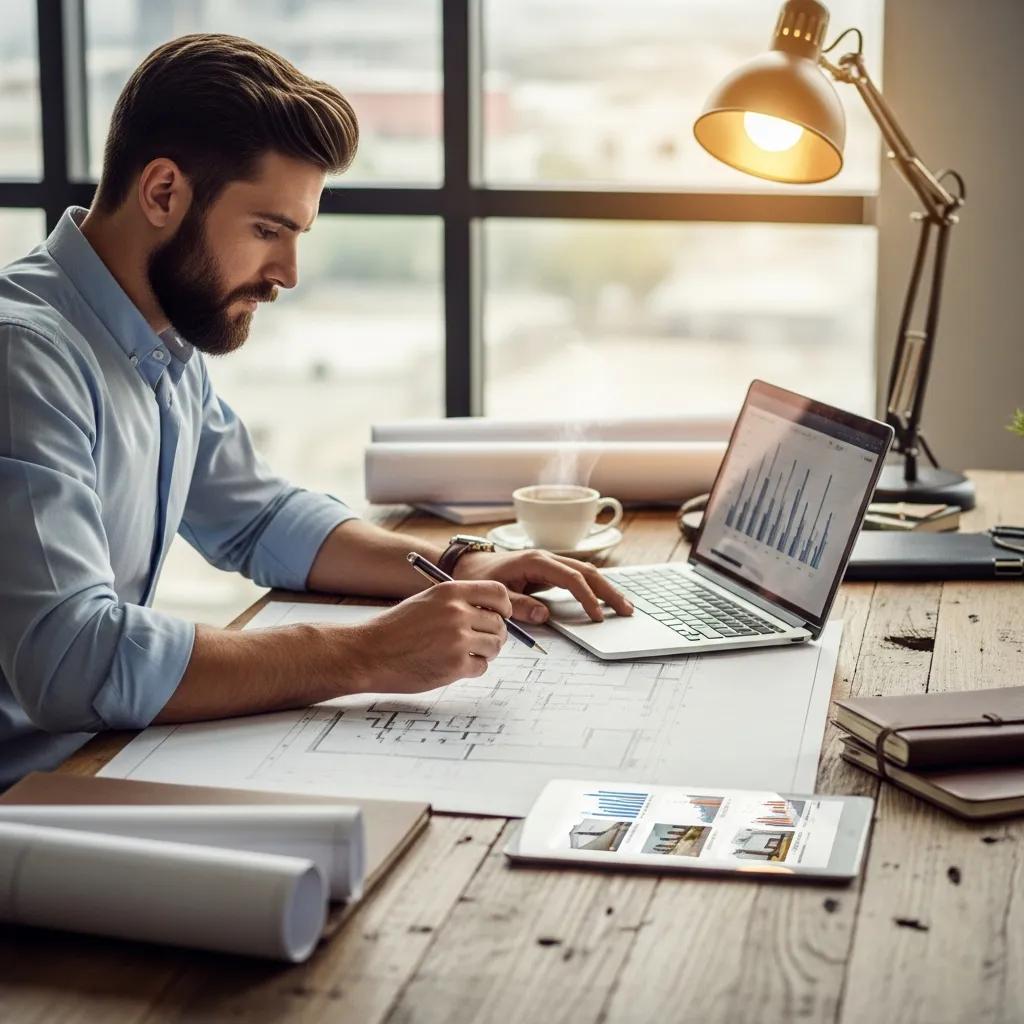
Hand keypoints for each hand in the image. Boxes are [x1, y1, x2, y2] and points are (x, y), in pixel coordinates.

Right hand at [344, 581, 510, 693]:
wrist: (369, 653)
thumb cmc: (395, 629)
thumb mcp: (426, 601)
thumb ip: (458, 603)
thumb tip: (492, 613)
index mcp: (450, 592)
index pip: (497, 592)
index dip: (504, 606)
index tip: (502, 615)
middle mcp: (457, 612)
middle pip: (499, 623)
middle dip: (493, 634)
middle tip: (480, 641)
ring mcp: (458, 640)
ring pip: (494, 646)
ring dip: (485, 652)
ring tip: (464, 654)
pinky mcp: (456, 665)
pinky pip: (481, 667)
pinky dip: (472, 668)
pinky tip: (452, 665)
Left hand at [453, 549, 633, 623]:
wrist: (469, 566)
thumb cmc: (480, 579)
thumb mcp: (495, 595)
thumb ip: (518, 605)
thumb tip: (544, 616)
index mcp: (535, 561)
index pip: (571, 578)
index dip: (586, 597)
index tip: (597, 616)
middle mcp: (547, 558)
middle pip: (587, 571)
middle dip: (608, 590)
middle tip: (627, 610)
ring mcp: (550, 563)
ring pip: (586, 572)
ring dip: (606, 588)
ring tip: (624, 606)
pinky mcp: (550, 571)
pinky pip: (578, 578)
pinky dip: (594, 588)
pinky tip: (606, 600)